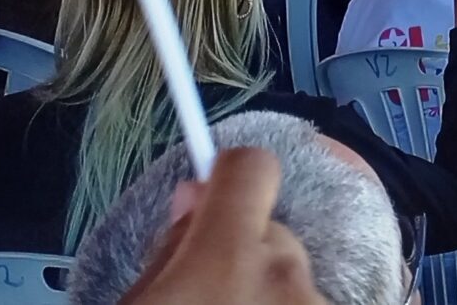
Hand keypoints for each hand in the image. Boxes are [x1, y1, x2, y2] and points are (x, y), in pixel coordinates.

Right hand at [118, 147, 328, 304]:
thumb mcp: (139, 300)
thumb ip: (168, 245)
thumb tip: (192, 200)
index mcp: (226, 259)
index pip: (252, 165)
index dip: (231, 171)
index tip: (218, 183)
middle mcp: (284, 276)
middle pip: (272, 228)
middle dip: (246, 248)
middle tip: (210, 285)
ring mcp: (316, 304)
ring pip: (293, 271)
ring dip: (268, 286)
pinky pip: (312, 299)